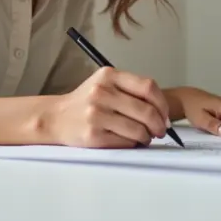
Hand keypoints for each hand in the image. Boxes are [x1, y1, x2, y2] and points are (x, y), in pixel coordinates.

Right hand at [47, 68, 170, 147]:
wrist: (56, 117)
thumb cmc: (86, 102)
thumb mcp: (105, 84)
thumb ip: (131, 90)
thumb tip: (162, 112)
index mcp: (108, 75)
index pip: (148, 87)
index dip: (162, 104)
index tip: (165, 115)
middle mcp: (102, 92)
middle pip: (146, 110)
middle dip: (159, 124)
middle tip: (160, 131)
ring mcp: (96, 114)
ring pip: (138, 129)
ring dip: (147, 137)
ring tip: (144, 137)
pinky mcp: (93, 135)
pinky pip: (126, 142)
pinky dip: (133, 144)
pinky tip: (129, 141)